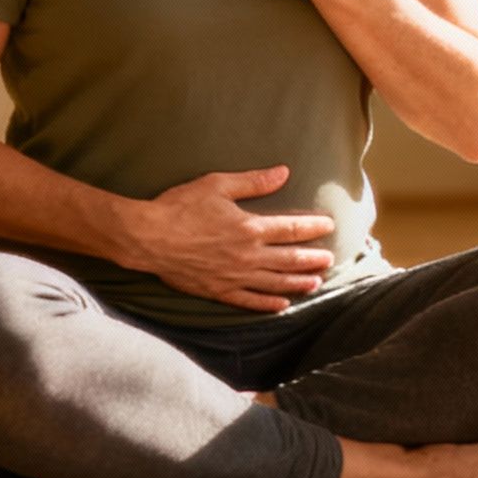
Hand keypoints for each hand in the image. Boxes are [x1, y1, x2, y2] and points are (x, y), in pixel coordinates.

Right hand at [115, 164, 338, 312]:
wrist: (148, 237)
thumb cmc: (180, 207)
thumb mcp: (217, 185)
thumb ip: (253, 182)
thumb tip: (283, 173)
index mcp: (249, 228)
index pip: (292, 229)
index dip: (313, 227)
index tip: (329, 225)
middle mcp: (247, 256)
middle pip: (290, 260)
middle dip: (313, 259)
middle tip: (329, 259)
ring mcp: (234, 276)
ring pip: (275, 283)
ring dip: (298, 283)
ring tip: (315, 283)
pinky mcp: (218, 290)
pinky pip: (249, 301)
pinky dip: (268, 304)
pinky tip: (281, 305)